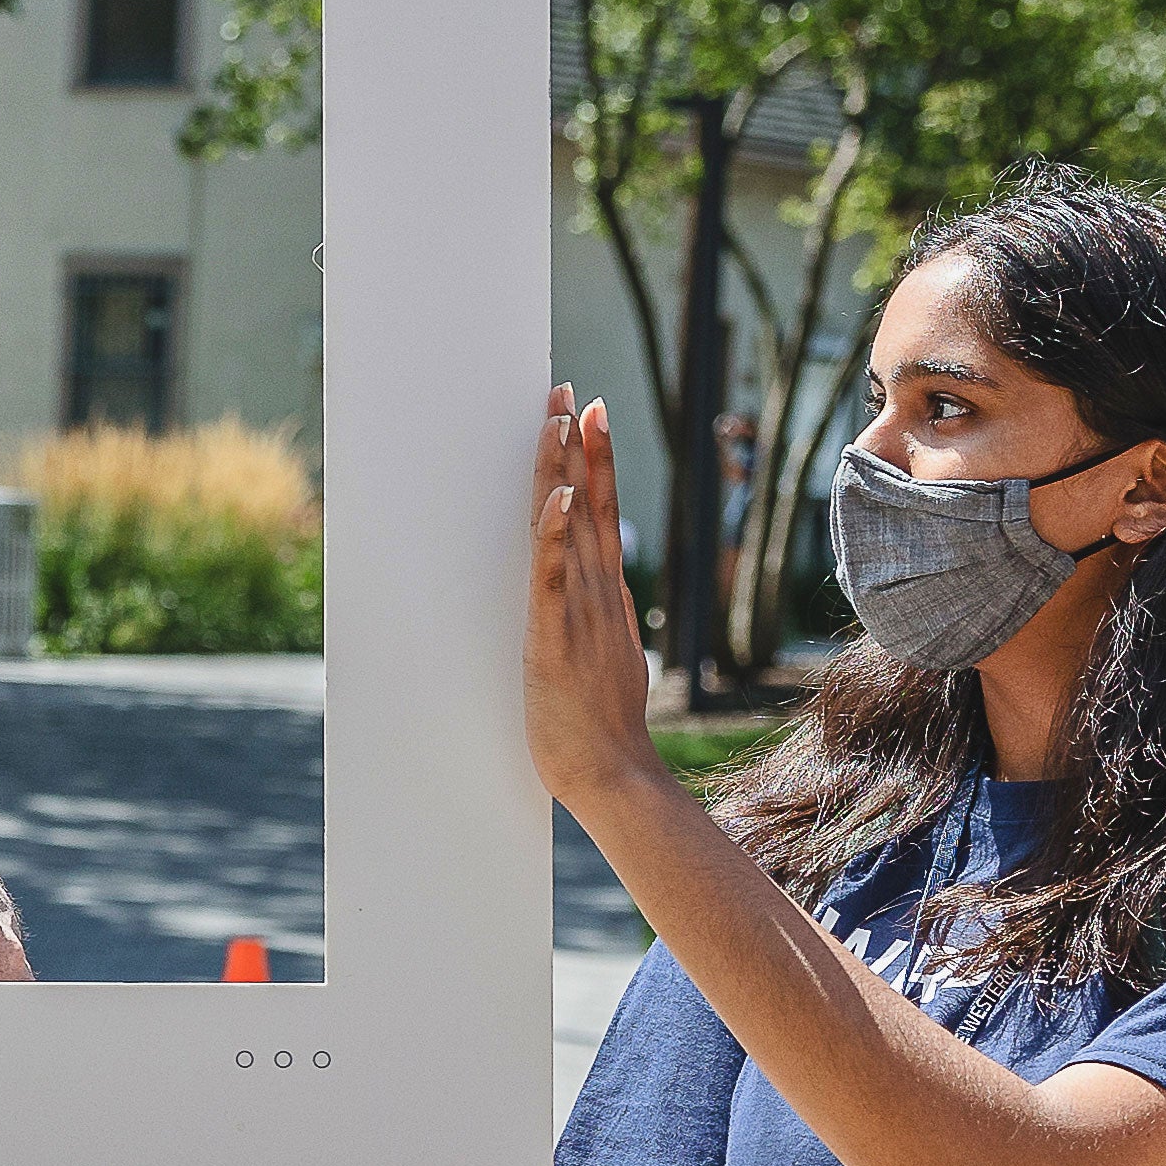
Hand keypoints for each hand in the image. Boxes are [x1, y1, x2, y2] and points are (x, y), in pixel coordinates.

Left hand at [524, 389, 664, 814]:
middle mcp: (598, 593)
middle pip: (590, 504)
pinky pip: (555, 577)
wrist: (610, 774)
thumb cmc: (600, 725)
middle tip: (571, 392)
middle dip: (579, 446)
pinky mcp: (555, 637)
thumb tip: (600, 597)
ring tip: (560, 419)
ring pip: (571, 527)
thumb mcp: (605, 656)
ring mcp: (579, 612)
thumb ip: (601, 620)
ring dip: (566, 471)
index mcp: (607, 596)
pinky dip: (557, 536)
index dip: (593, 462)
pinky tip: (558, 498)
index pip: (600, 513)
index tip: (588, 415)